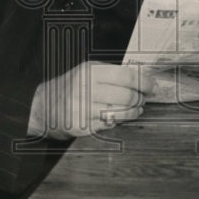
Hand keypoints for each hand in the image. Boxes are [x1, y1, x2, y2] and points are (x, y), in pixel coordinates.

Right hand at [27, 61, 152, 138]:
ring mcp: (84, 110)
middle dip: (140, 98)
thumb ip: (113, 73)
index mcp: (90, 72)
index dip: (144, 81)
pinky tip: (117, 116)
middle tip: (143, 98)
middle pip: (127, 96)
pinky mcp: (83, 127)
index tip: (153, 86)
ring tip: (135, 109)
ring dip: (134, 112)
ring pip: (121, 113)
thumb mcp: (88, 71)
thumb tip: (143, 77)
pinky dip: (118, 121)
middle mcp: (86, 89)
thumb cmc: (73, 86)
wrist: (46, 105)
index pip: (126, 75)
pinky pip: (110, 125)